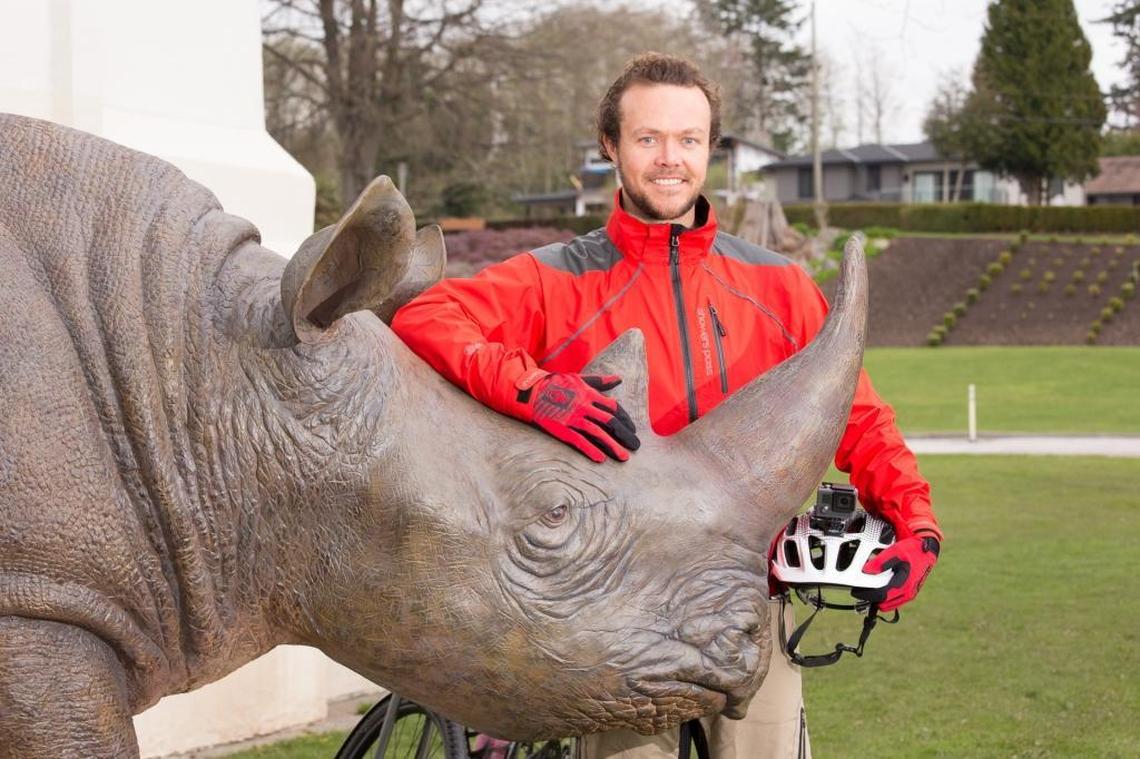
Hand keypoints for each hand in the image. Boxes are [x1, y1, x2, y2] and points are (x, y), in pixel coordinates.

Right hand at [521, 373, 639, 462]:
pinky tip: (601, 459)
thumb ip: (599, 381)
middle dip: (625, 434)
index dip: (625, 419)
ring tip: (624, 457)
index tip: (632, 429)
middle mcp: (584, 406)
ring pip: (598, 433)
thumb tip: (618, 379)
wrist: (530, 391)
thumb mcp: (578, 378)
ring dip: (612, 446)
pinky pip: (579, 441)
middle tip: (636, 446)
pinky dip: (590, 450)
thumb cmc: (554, 384)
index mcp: (589, 393)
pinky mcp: (561, 429)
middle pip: (610, 421)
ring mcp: (572, 418)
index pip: (614, 407)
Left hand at [852, 535, 938, 611]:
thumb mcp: (895, 551)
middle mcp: (907, 593)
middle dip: (870, 598)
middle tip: (859, 592)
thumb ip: (881, 562)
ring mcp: (909, 595)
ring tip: (868, 591)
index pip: (881, 595)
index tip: (856, 591)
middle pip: (883, 603)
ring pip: (888, 605)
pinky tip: (879, 591)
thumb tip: (867, 570)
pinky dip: (885, 599)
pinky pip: (894, 603)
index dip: (866, 594)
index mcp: (904, 584)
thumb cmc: (913, 551)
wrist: (927, 552)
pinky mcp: (909, 594)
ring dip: (877, 600)